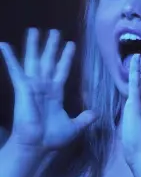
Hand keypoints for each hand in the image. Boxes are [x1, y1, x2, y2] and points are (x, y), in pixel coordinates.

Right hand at [0, 28, 94, 152]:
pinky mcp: (22, 89)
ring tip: (34, 30)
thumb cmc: (52, 139)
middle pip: (48, 61)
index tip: (70, 44)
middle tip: (54, 31)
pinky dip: (10, 57)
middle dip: (51, 46)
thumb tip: (95, 114)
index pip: (61, 70)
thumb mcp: (74, 126)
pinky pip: (15, 70)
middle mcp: (43, 87)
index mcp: (55, 94)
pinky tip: (4, 45)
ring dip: (34, 45)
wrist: (38, 146)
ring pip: (34, 61)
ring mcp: (32, 87)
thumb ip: (84, 119)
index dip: (66, 58)